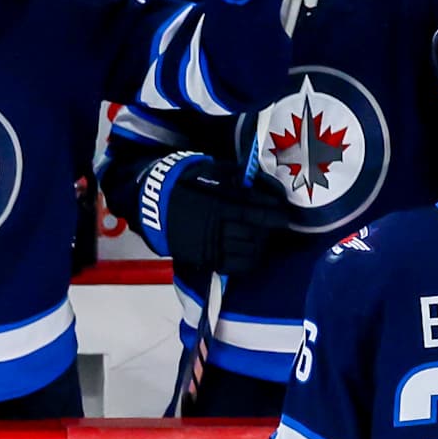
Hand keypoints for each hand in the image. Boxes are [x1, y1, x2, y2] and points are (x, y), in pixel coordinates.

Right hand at [164, 160, 289, 277]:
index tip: (283, 212)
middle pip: (254, 232)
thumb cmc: (185, 185)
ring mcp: (211, 246)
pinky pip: (235, 266)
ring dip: (261, 244)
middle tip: (275, 223)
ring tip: (263, 236)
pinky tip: (253, 252)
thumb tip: (261, 184)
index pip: (255, 212)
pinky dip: (249, 260)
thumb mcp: (209, 172)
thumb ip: (235, 179)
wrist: (154, 206)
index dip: (273, 213)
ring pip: (248, 250)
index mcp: (218, 205)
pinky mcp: (206, 259)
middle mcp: (217, 228)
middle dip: (269, 228)